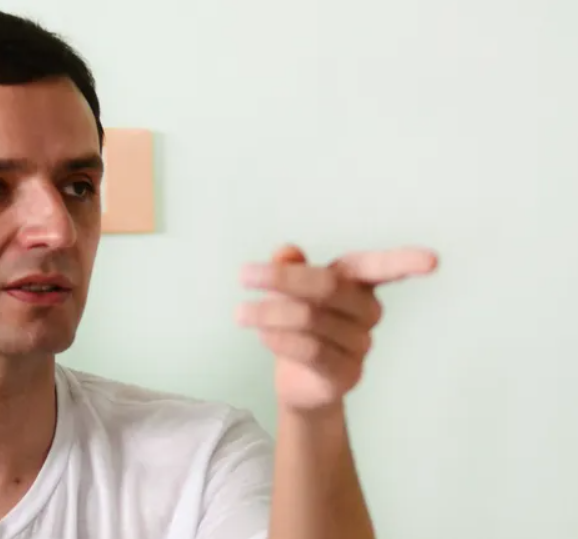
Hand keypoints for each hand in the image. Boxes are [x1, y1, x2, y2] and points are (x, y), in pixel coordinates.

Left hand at [237, 245, 437, 412]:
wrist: (299, 382)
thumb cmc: (299, 323)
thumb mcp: (288, 292)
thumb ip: (289, 267)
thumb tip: (287, 251)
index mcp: (359, 284)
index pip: (383, 268)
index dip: (406, 262)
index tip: (432, 260)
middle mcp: (367, 313)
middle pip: (327, 287)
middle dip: (282, 279)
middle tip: (244, 274)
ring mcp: (360, 345)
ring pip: (311, 320)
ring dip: (269, 313)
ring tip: (241, 313)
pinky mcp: (344, 374)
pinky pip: (311, 351)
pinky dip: (281, 339)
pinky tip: (261, 334)